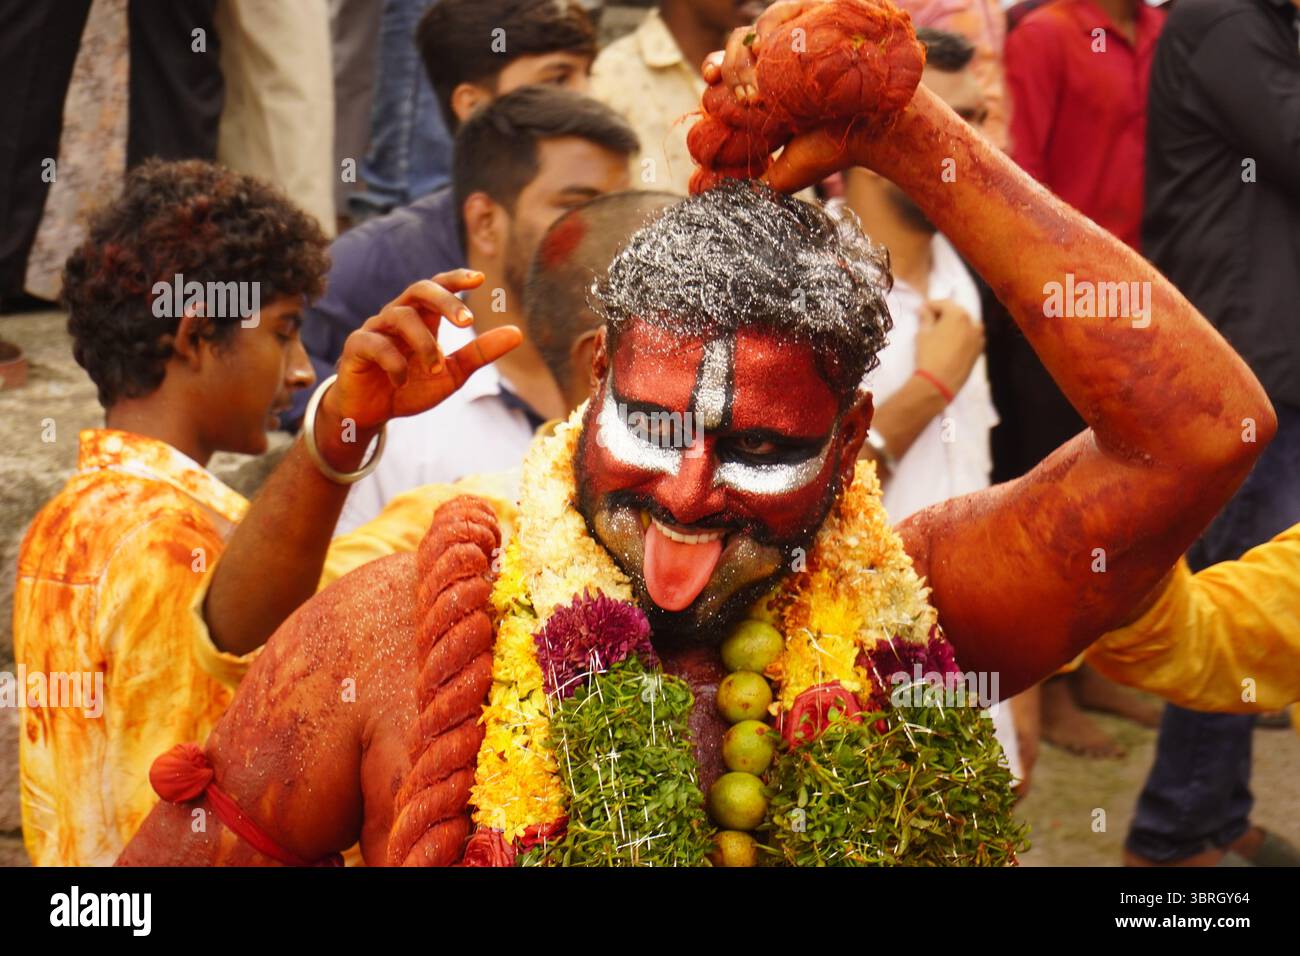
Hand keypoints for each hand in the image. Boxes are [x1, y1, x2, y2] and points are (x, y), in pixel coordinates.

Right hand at [316, 271, 521, 451]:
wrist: (370, 413)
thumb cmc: (411, 386)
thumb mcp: (452, 373)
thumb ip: (480, 353)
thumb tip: (518, 332)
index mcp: (422, 317)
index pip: (438, 286)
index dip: (456, 278)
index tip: (480, 278)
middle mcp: (398, 315)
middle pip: (419, 290)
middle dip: (445, 301)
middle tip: (468, 323)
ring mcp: (375, 328)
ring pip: (401, 316)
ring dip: (424, 344)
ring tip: (435, 370)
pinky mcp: (356, 347)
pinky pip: (376, 345)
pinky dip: (395, 364)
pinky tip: (401, 382)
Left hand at [699, 0, 924, 191]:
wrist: (876, 131)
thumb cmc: (836, 150)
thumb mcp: (786, 171)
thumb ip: (754, 180)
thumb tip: (713, 193)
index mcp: (769, 84)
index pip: (731, 66)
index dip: (716, 67)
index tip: (709, 79)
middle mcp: (783, 56)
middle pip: (738, 44)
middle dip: (731, 67)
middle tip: (747, 97)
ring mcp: (803, 35)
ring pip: (758, 26)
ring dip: (750, 52)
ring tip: (761, 79)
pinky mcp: (824, 18)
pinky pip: (789, 9)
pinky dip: (776, 23)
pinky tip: (774, 44)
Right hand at [913, 299, 984, 398]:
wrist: (940, 382)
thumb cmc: (929, 355)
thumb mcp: (923, 334)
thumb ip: (926, 318)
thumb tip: (924, 309)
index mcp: (958, 315)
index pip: (944, 303)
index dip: (931, 305)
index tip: (922, 309)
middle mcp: (973, 323)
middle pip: (957, 312)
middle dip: (944, 314)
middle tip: (930, 320)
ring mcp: (978, 337)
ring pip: (966, 325)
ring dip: (955, 324)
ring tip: (942, 332)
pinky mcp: (979, 350)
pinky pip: (971, 337)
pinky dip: (962, 335)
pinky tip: (952, 342)